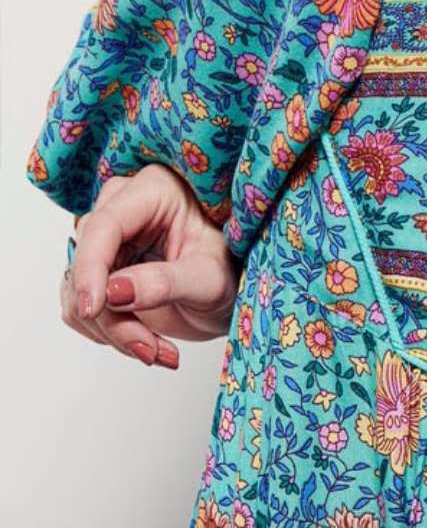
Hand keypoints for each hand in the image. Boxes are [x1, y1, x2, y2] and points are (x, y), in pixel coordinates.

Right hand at [62, 164, 243, 369]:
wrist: (233, 292)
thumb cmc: (233, 269)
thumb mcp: (210, 278)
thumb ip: (166, 282)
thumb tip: (113, 291)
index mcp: (155, 190)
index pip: (105, 225)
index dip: (91, 267)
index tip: (94, 308)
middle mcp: (123, 208)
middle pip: (87, 262)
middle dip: (112, 315)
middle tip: (151, 349)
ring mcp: (107, 241)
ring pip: (78, 292)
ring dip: (113, 332)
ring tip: (158, 351)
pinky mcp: (99, 271)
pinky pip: (81, 308)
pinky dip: (109, 335)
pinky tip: (147, 344)